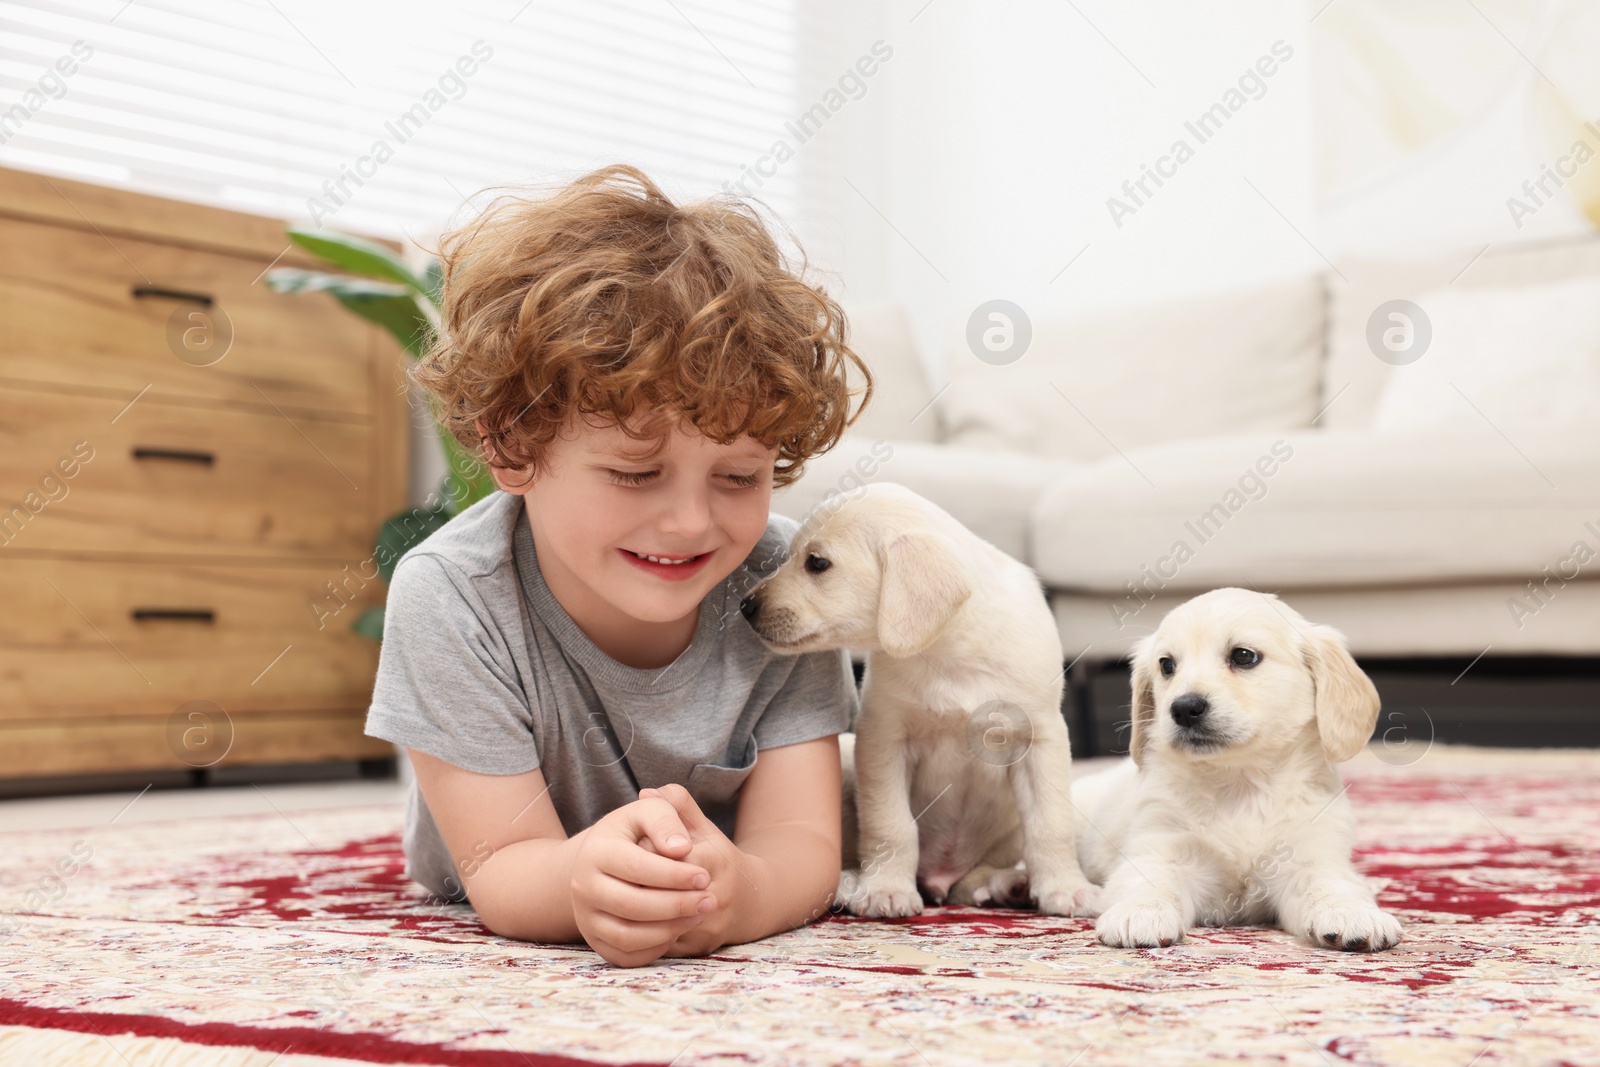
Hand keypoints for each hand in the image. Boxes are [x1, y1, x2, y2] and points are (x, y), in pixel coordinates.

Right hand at [568, 795, 717, 967]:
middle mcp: (583, 887)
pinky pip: (626, 957)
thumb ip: (664, 818)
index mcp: (595, 852)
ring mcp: (586, 918)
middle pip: (632, 905)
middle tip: (708, 900)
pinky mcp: (595, 941)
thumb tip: (680, 848)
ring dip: (669, 929)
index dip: (674, 875)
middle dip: (677, 905)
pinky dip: (655, 948)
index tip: (704, 876)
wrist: (601, 862)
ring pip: (628, 936)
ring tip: (698, 914)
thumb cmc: (632, 833)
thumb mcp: (646, 813)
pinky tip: (677, 930)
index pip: (637, 868)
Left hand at [637, 784, 755, 957]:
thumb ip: (678, 806)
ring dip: (635, 912)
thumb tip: (648, 793)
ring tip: (620, 895)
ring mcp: (706, 927)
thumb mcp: (704, 828)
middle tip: (618, 876)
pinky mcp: (697, 949)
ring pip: (657, 923)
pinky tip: (630, 919)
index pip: (668, 858)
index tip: (632, 847)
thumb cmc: (719, 860)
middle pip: (659, 893)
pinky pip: (659, 944)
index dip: (646, 853)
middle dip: (636, 884)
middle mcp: (714, 897)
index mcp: (714, 861)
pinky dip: (642, 932)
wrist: (751, 903)